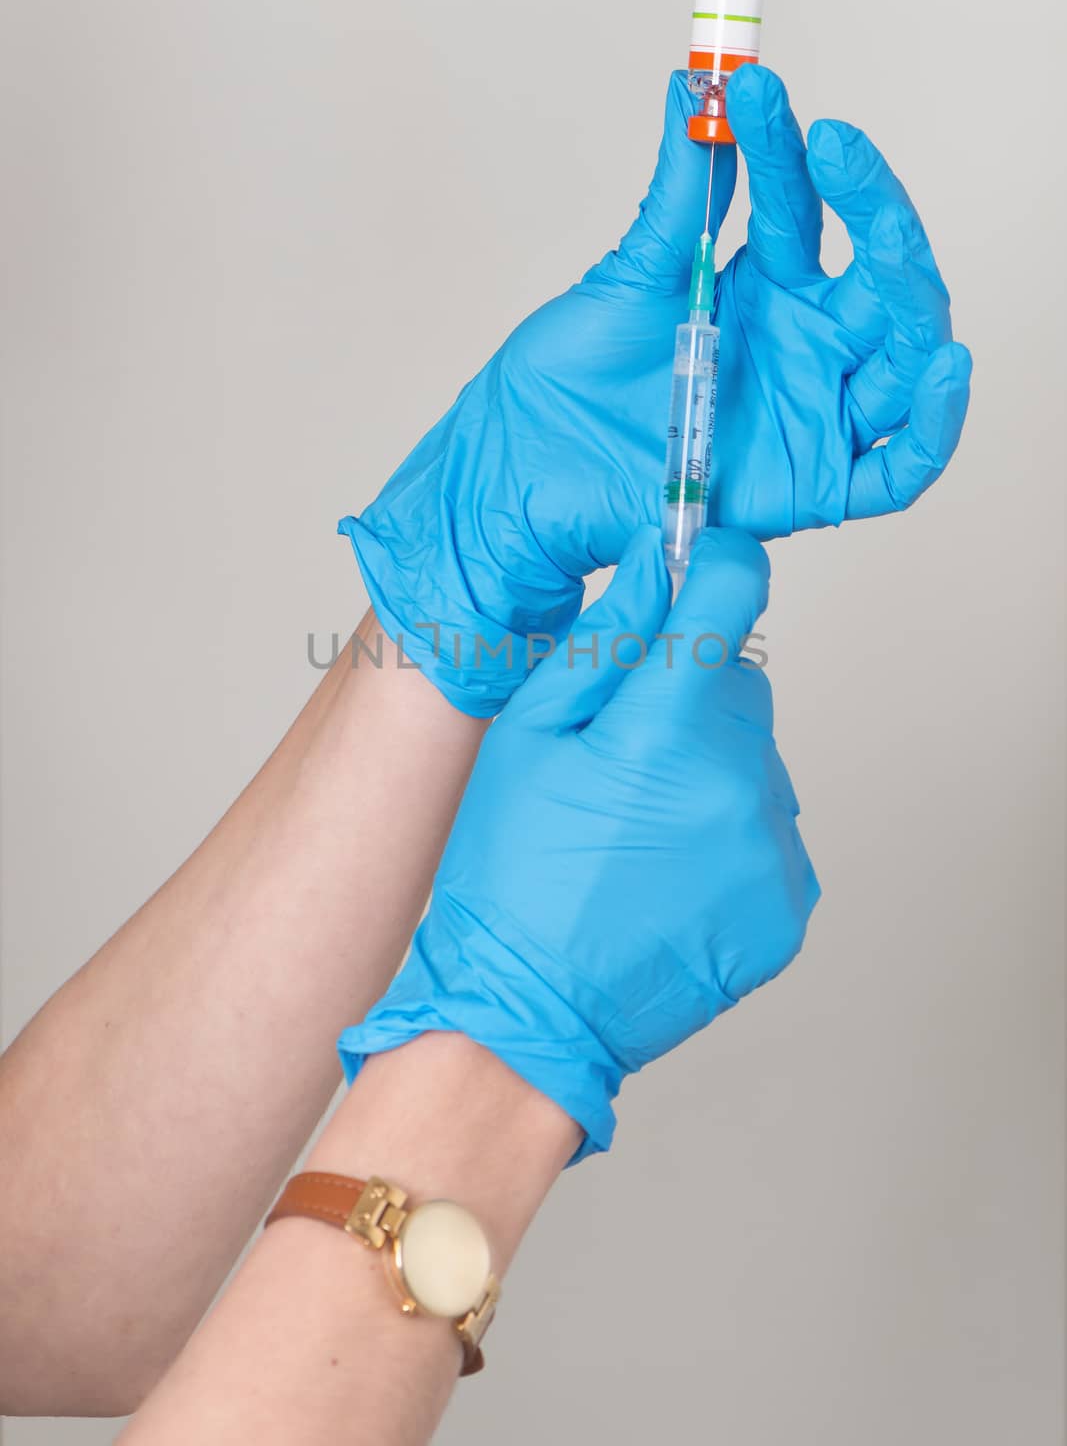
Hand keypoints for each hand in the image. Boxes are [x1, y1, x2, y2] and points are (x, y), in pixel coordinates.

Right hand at [338, 527, 819, 1158]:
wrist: (526, 1014)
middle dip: (691, 692)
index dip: (714, 566)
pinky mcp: (788, 906)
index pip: (732, 591)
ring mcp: (771, 851)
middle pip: (742, 682)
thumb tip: (658, 563)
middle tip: (621, 753)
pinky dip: (727, 833)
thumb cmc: (509, 874)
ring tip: (635, 827)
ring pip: (756, 758)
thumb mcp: (527, 736)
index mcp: (665, 729)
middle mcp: (738, 784)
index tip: (699, 565)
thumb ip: (605, 640)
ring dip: (710, 767)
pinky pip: (768, 829)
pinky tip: (665, 870)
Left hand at [340, 69, 969, 713]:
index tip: (753, 87)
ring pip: (905, 359)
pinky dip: (936, 423)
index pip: (807, 210)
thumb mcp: (630, 277)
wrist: (522, 473)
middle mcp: (806, 347)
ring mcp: (815, 415)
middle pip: (882, 278)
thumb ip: (678, 192)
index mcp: (767, 290)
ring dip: (913, 295)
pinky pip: (900, 466)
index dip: (790, 150)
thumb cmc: (569, 381)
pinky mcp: (813, 487)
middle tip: (835, 147)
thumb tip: (692, 85)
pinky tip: (944, 366)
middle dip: (875, 210)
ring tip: (891, 241)